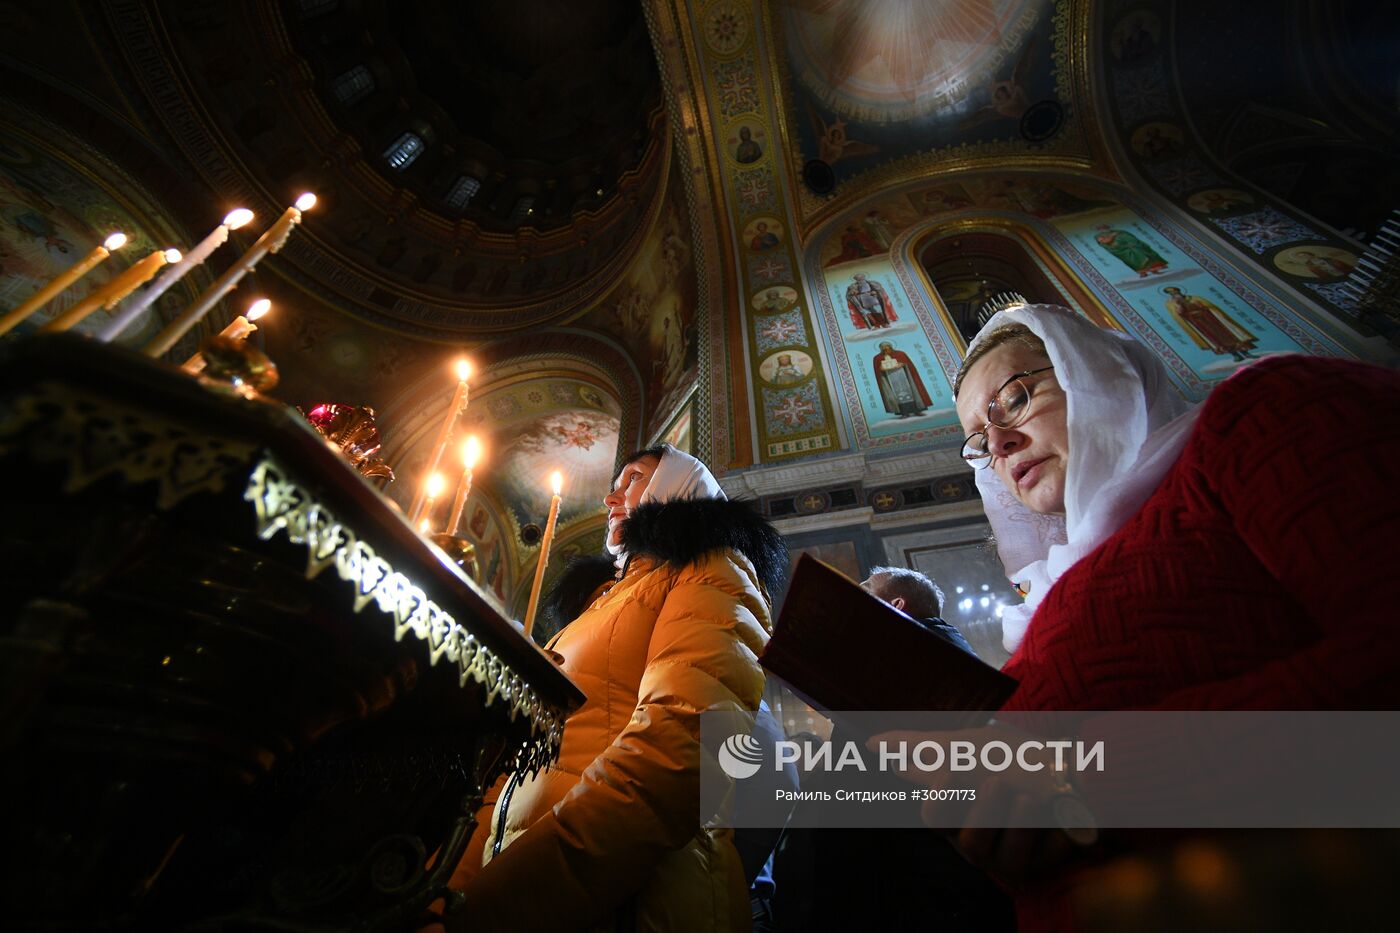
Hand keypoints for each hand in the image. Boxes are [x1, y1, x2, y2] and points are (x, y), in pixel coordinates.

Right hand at [867, 724, 1090, 887]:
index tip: (953, 771)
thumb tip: (872, 743)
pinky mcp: (1043, 868)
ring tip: (1034, 795)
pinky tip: (1056, 817)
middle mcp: (981, 840)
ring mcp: (1011, 858)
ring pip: (1005, 854)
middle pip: (967, 842)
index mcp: (958, 814)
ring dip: (1020, 816)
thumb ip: (920, 747)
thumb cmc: (1018, 758)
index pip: (933, 818)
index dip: (940, 798)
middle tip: (1000, 782)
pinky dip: (1050, 828)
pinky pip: (1040, 857)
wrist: (1080, 768)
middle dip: (986, 809)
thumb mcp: (970, 746)